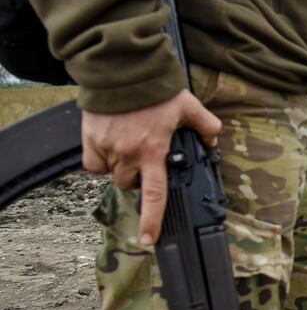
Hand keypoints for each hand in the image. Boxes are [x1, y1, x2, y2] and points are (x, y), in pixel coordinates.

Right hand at [81, 90, 221, 245]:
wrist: (123, 70)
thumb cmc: (155, 89)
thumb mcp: (189, 105)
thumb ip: (206, 126)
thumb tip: (213, 142)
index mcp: (153, 150)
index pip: (154, 194)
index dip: (152, 220)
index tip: (147, 239)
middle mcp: (128, 154)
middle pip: (130, 185)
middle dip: (138, 180)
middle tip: (146, 162)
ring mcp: (107, 147)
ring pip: (112, 174)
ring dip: (121, 168)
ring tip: (130, 147)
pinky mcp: (90, 139)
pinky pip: (93, 163)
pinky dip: (101, 160)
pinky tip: (111, 147)